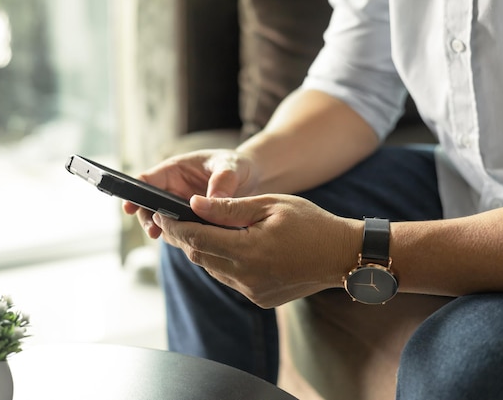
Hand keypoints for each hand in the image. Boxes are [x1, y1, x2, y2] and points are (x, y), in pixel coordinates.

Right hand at [123, 149, 258, 238]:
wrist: (252, 179)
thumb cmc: (237, 165)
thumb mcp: (231, 167)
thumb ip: (222, 181)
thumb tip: (211, 200)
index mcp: (175, 170)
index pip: (147, 180)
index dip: (135, 193)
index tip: (130, 207)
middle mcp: (172, 190)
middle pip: (148, 206)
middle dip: (148, 219)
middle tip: (154, 232)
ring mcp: (179, 209)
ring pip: (162, 224)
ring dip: (165, 232)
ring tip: (173, 239)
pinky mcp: (191, 224)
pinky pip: (180, 234)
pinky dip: (182, 240)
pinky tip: (192, 245)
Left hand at [152, 194, 360, 307]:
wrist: (341, 255)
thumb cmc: (310, 224)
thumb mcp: (270, 205)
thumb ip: (228, 208)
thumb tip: (193, 204)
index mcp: (248, 251)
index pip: (196, 238)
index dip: (175, 225)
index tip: (161, 212)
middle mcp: (246, 276)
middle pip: (198, 256)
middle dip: (182, 237)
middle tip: (173, 218)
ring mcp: (252, 291)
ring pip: (211, 268)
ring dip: (201, 249)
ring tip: (198, 229)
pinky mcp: (258, 298)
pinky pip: (228, 278)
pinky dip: (220, 262)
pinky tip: (226, 246)